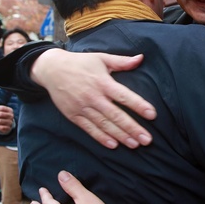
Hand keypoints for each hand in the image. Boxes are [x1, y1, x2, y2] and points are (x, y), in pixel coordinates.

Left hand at [0, 105, 13, 133]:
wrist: (7, 125)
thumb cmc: (2, 117)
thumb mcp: (0, 112)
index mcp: (9, 110)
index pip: (2, 108)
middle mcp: (10, 116)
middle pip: (1, 114)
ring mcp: (10, 122)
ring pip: (0, 121)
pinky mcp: (8, 128)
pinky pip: (1, 127)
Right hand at [31, 49, 156, 148]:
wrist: (52, 69)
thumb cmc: (80, 63)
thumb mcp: (101, 58)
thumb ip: (122, 61)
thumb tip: (141, 58)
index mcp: (103, 82)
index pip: (124, 96)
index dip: (139, 105)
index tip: (152, 114)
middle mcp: (93, 96)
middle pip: (116, 115)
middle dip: (132, 128)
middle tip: (147, 139)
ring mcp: (82, 107)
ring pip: (104, 125)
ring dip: (120, 136)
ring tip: (134, 144)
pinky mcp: (73, 115)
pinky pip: (89, 129)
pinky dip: (101, 138)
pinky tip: (113, 145)